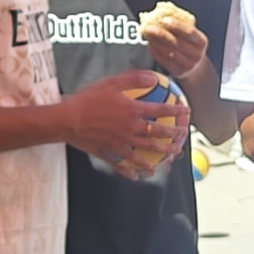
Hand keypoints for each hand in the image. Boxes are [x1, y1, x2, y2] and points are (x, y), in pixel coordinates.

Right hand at [55, 76, 186, 167]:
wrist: (66, 119)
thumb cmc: (87, 98)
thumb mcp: (111, 83)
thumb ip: (133, 79)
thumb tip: (153, 77)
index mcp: (132, 111)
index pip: (160, 111)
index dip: (175, 111)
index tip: (186, 112)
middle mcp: (129, 129)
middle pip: (156, 135)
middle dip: (173, 137)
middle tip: (182, 139)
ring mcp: (119, 143)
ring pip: (144, 153)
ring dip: (158, 157)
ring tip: (169, 160)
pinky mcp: (107, 153)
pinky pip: (121, 165)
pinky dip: (130, 171)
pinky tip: (137, 176)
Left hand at [139, 12, 209, 82]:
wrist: (196, 67)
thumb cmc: (191, 45)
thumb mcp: (191, 35)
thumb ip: (181, 24)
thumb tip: (163, 10)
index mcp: (201, 41)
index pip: (189, 32)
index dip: (177, 25)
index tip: (164, 19)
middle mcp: (197, 54)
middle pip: (176, 42)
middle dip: (161, 34)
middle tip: (149, 27)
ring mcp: (188, 65)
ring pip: (169, 52)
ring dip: (156, 42)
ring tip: (147, 35)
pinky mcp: (179, 72)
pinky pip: (165, 61)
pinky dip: (155, 52)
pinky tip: (150, 44)